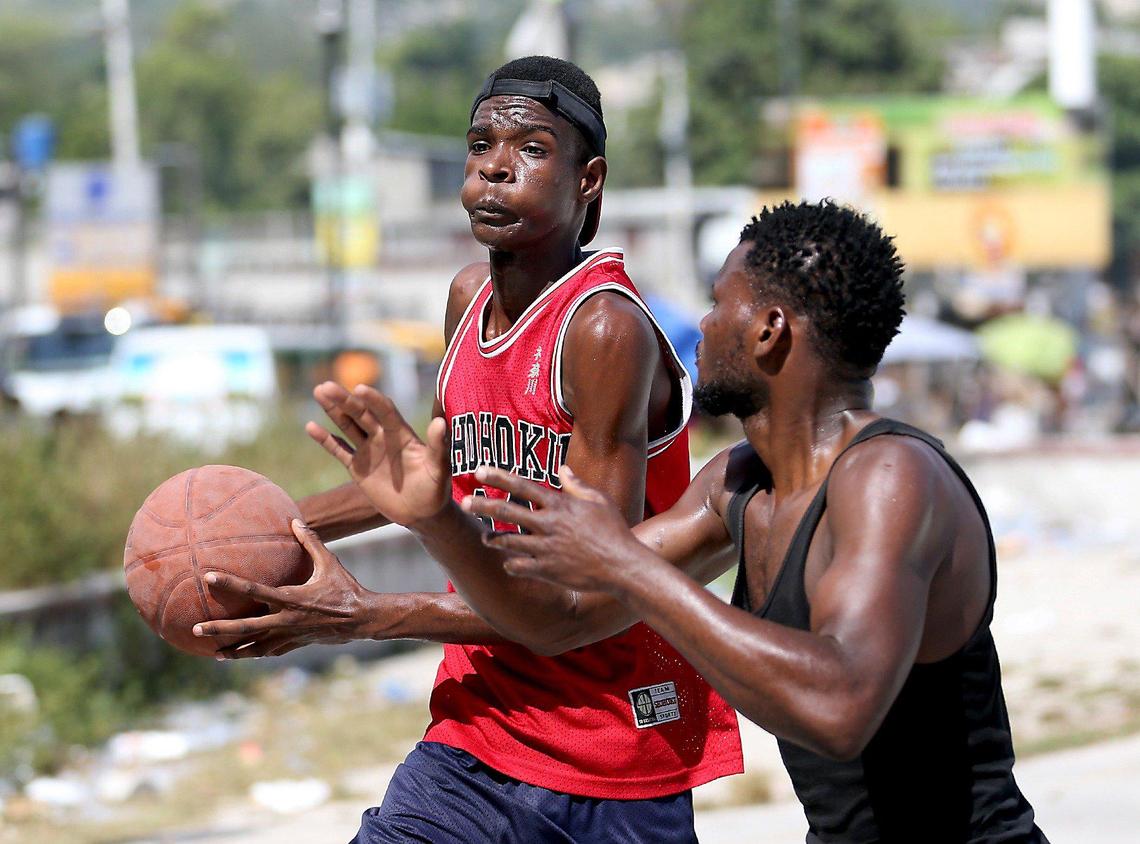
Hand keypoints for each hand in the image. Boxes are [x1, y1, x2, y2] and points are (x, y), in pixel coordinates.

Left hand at [193, 520, 375, 657]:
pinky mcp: (297, 644)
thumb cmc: (346, 589)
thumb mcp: (330, 562)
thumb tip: (295, 520)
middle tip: (197, 629)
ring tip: (215, 654)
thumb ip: (311, 542)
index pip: (253, 590)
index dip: (230, 583)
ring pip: (256, 647)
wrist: (362, 619)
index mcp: (291, 598)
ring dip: (235, 650)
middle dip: (220, 630)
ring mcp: (290, 635)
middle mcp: (286, 620)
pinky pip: (271, 650)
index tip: (208, 577)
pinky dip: (256, 652)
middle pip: (246, 627)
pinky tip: (245, 654)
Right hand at [306, 382, 451, 526]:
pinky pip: (339, 450)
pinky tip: (311, 427)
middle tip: (327, 386)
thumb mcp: (440, 468)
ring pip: (347, 426)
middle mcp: (383, 437)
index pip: (386, 411)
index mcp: (402, 434)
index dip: (374, 400)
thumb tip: (441, 423)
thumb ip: (438, 446)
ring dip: (333, 410)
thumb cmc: (435, 489)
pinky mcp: (357, 468)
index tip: (361, 389)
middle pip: (361, 414)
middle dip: (345, 400)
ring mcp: (369, 451)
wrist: (422, 513)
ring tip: (319, 391)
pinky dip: (325, 440)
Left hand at [461, 465, 650, 594]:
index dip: (499, 477)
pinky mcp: (548, 570)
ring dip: (493, 538)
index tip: (479, 471)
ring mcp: (547, 549)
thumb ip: (576, 485)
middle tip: (465, 502)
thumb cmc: (613, 530)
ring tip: (484, 537)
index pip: (523, 486)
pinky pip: (520, 566)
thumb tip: (562, 469)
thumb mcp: (598, 501)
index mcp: (559, 505)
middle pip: (508, 512)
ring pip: (509, 541)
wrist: (621, 565)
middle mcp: (549, 524)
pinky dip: (512, 564)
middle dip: (483, 506)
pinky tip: (509, 563)